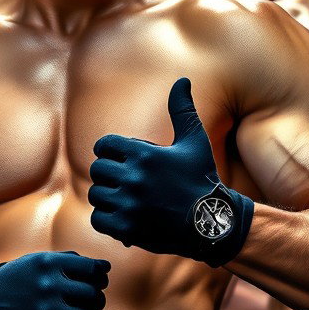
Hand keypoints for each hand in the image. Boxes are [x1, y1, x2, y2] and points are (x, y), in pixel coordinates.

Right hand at [0, 251, 108, 309]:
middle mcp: (49, 286)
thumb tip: (104, 268)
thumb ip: (71, 261)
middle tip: (88, 304)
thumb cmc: (19, 279)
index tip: (96, 283)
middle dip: (96, 301)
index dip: (101, 278)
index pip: (95, 271)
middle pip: (94, 296)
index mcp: (50, 264)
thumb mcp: (40, 260)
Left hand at [89, 78, 252, 266]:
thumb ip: (183, 110)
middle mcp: (134, 178)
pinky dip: (107, 219)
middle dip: (109, 175)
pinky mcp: (127, 229)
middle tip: (124, 181)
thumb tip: (182, 80)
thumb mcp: (195, 142)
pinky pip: (99, 219)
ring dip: (108, 197)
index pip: (103, 145)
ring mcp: (129, 205)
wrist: (212, 222)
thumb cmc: (202, 179)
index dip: (109, 151)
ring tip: (125, 199)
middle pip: (98, 170)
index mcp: (144, 154)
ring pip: (96, 195)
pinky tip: (123, 216)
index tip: (118, 159)